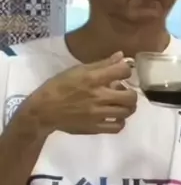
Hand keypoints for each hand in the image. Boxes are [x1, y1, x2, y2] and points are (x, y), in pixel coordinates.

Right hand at [19, 52, 136, 135]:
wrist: (44, 110)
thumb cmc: (59, 86)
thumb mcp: (77, 70)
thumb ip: (102, 64)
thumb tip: (121, 56)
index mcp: (93, 79)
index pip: (123, 71)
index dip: (126, 71)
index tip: (122, 74)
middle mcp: (98, 96)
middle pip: (130, 97)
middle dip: (131, 93)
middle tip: (124, 93)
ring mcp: (97, 114)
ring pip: (126, 112)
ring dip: (127, 107)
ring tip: (120, 105)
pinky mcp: (95, 128)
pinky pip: (117, 127)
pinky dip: (120, 122)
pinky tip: (114, 117)